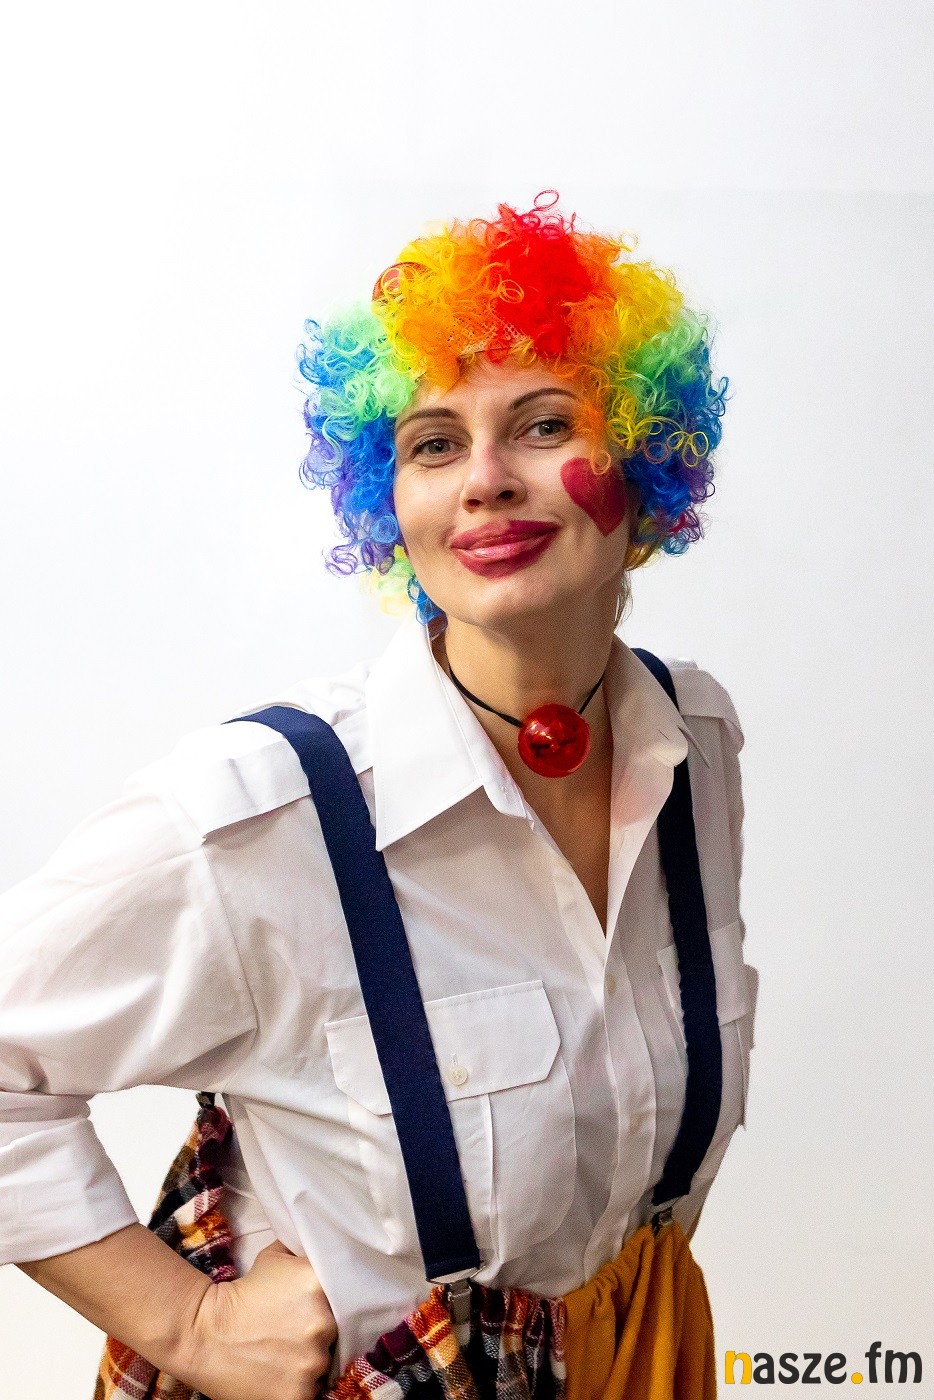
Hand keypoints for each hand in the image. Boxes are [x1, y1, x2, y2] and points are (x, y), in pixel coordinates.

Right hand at [179, 1238, 337, 1399]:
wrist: (205, 1333)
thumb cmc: (242, 1294)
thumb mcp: (275, 1258)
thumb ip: (304, 1253)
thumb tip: (326, 1251)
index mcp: (319, 1284)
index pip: (346, 1294)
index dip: (335, 1303)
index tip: (320, 1309)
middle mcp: (322, 1322)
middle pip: (338, 1332)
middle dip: (321, 1333)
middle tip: (298, 1332)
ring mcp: (312, 1361)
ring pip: (325, 1363)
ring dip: (310, 1360)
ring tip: (287, 1354)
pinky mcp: (299, 1394)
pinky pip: (312, 1391)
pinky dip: (299, 1386)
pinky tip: (281, 1374)